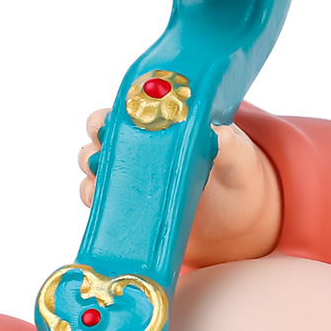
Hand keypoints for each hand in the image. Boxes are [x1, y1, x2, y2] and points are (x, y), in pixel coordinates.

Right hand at [78, 109, 283, 265]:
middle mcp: (141, 146)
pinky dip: (94, 200)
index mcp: (162, 124)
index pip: (125, 110)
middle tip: (102, 156)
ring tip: (101, 181)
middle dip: (95, 143)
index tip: (110, 126)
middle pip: (99, 136)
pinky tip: (102, 203)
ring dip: (91, 173)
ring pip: (93, 167)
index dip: (110, 116)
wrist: (239, 220)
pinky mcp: (131, 206)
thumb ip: (229, 143)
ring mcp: (133, 177)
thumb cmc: (237, 175)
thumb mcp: (238, 157)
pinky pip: (100, 200)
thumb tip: (216, 130)